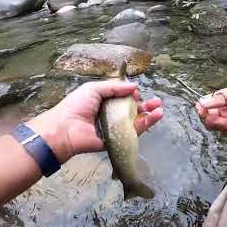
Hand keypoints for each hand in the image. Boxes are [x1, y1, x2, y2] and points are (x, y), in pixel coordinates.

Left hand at [27, 81, 162, 162]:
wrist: (66, 129)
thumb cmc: (76, 106)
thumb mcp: (94, 89)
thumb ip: (114, 87)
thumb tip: (134, 86)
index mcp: (104, 102)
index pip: (123, 98)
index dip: (132, 94)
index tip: (136, 91)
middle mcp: (111, 116)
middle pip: (133, 110)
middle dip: (146, 105)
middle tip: (157, 101)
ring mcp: (115, 129)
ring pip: (136, 122)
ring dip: (149, 115)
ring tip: (160, 109)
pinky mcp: (118, 140)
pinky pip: (133, 133)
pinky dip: (145, 125)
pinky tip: (154, 117)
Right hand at [195, 86, 226, 135]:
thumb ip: (221, 98)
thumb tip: (203, 101)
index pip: (207, 102)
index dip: (204, 108)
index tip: (204, 111)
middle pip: (209, 116)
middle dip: (213, 119)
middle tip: (222, 118)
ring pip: (216, 126)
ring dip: (223, 125)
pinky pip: (226, 133)